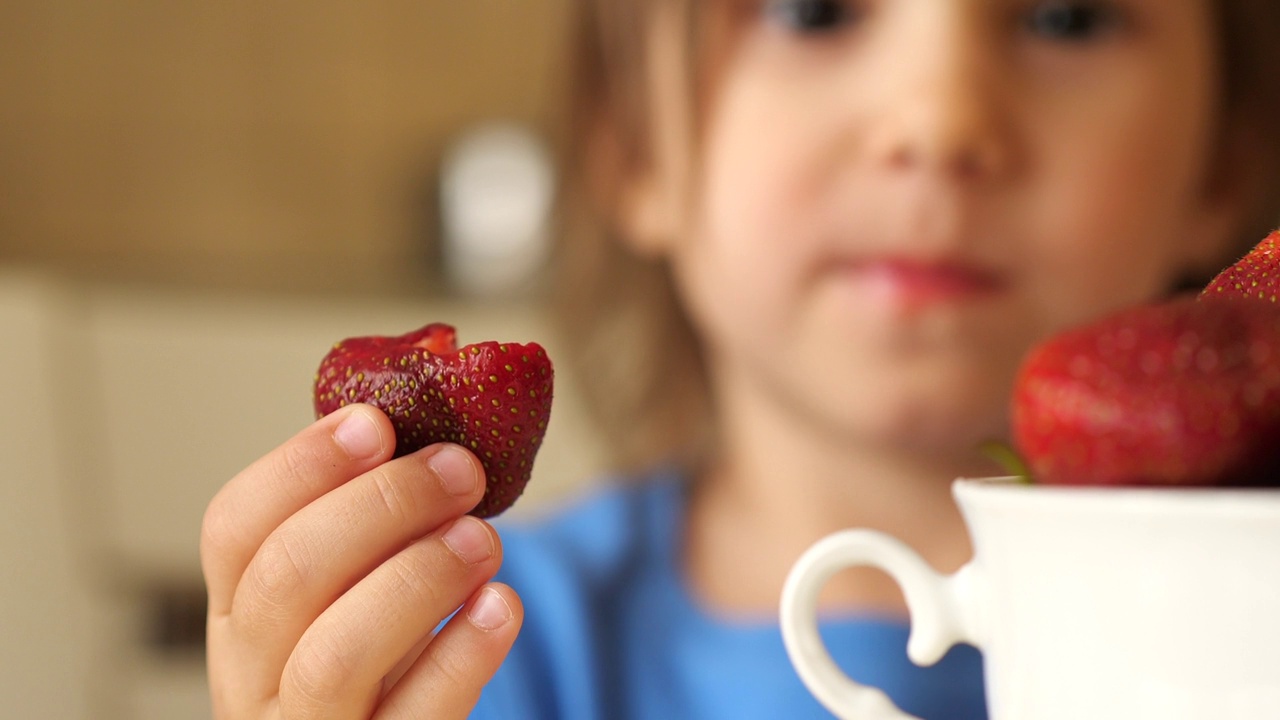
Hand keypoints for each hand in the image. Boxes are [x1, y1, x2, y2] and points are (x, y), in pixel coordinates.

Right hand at [201, 404, 522, 718]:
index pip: (233, 528)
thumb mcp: (353, 598)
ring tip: (483, 539)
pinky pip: (412, 718)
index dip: (301, 466)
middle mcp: (250, 678)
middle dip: (380, 506)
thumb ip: (372, 531)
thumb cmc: (383, 669)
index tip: (377, 421)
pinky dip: (462, 655)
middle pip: (285, 577)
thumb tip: (435, 427)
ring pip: (334, 655)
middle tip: (460, 470)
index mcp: (238, 615)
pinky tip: (500, 606)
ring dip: (417, 577)